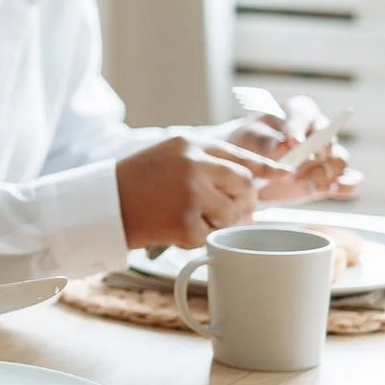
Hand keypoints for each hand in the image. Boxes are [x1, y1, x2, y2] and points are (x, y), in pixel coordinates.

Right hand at [117, 136, 291, 248]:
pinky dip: (195, 239)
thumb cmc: (135, 181)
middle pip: (245, 186)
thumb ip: (207, 161)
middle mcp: (194, 165)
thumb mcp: (169, 155)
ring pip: (232, 215)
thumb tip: (250, 185)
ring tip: (191, 219)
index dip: (266, 169)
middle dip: (243, 203)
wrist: (101, 204)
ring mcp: (190, 194)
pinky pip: (209, 237)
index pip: (241, 156)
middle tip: (231, 211)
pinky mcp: (184, 223)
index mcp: (192, 144)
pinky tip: (174, 230)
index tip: (283, 175)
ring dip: (218, 223)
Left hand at [227, 95, 361, 203]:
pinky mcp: (330, 177)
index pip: (305, 119)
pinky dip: (345, 186)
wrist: (249, 164)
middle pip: (328, 142)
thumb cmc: (249, 143)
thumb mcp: (249, 137)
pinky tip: (330, 190)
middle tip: (294, 172)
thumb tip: (283, 145)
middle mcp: (319, 130)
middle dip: (312, 159)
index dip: (300, 131)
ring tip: (304, 183)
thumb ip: (264, 140)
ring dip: (324, 175)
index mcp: (300, 112)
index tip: (293, 143)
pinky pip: (352, 181)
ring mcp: (327, 154)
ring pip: (341, 161)